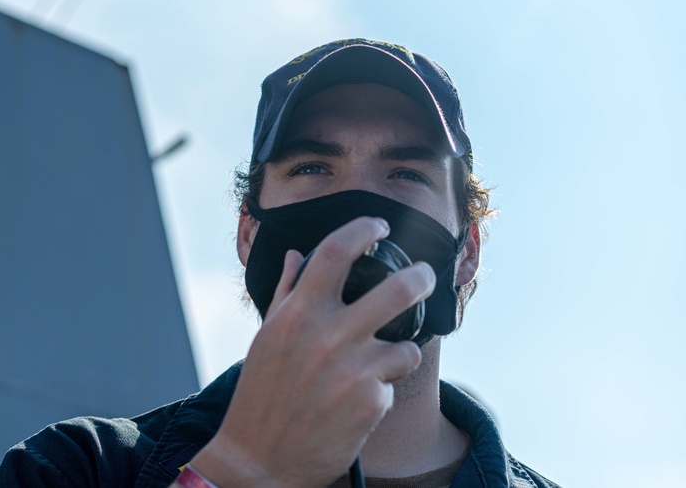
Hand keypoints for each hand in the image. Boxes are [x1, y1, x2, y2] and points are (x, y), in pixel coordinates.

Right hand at [188, 216, 435, 487]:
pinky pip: (393, 383)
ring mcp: (352, 369)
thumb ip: (285, 292)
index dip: (363, 229)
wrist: (260, 461)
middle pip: (397, 288)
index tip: (379, 225)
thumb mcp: (266, 338)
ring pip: (408, 344)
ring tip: (383, 362)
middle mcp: (327, 335)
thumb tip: (294, 255)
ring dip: (401, 351)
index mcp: (297, 314)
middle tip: (425, 276)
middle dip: (421, 277)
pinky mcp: (371, 403)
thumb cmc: (260, 395)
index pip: (335, 252)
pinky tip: (357, 403)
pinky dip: (381, 390)